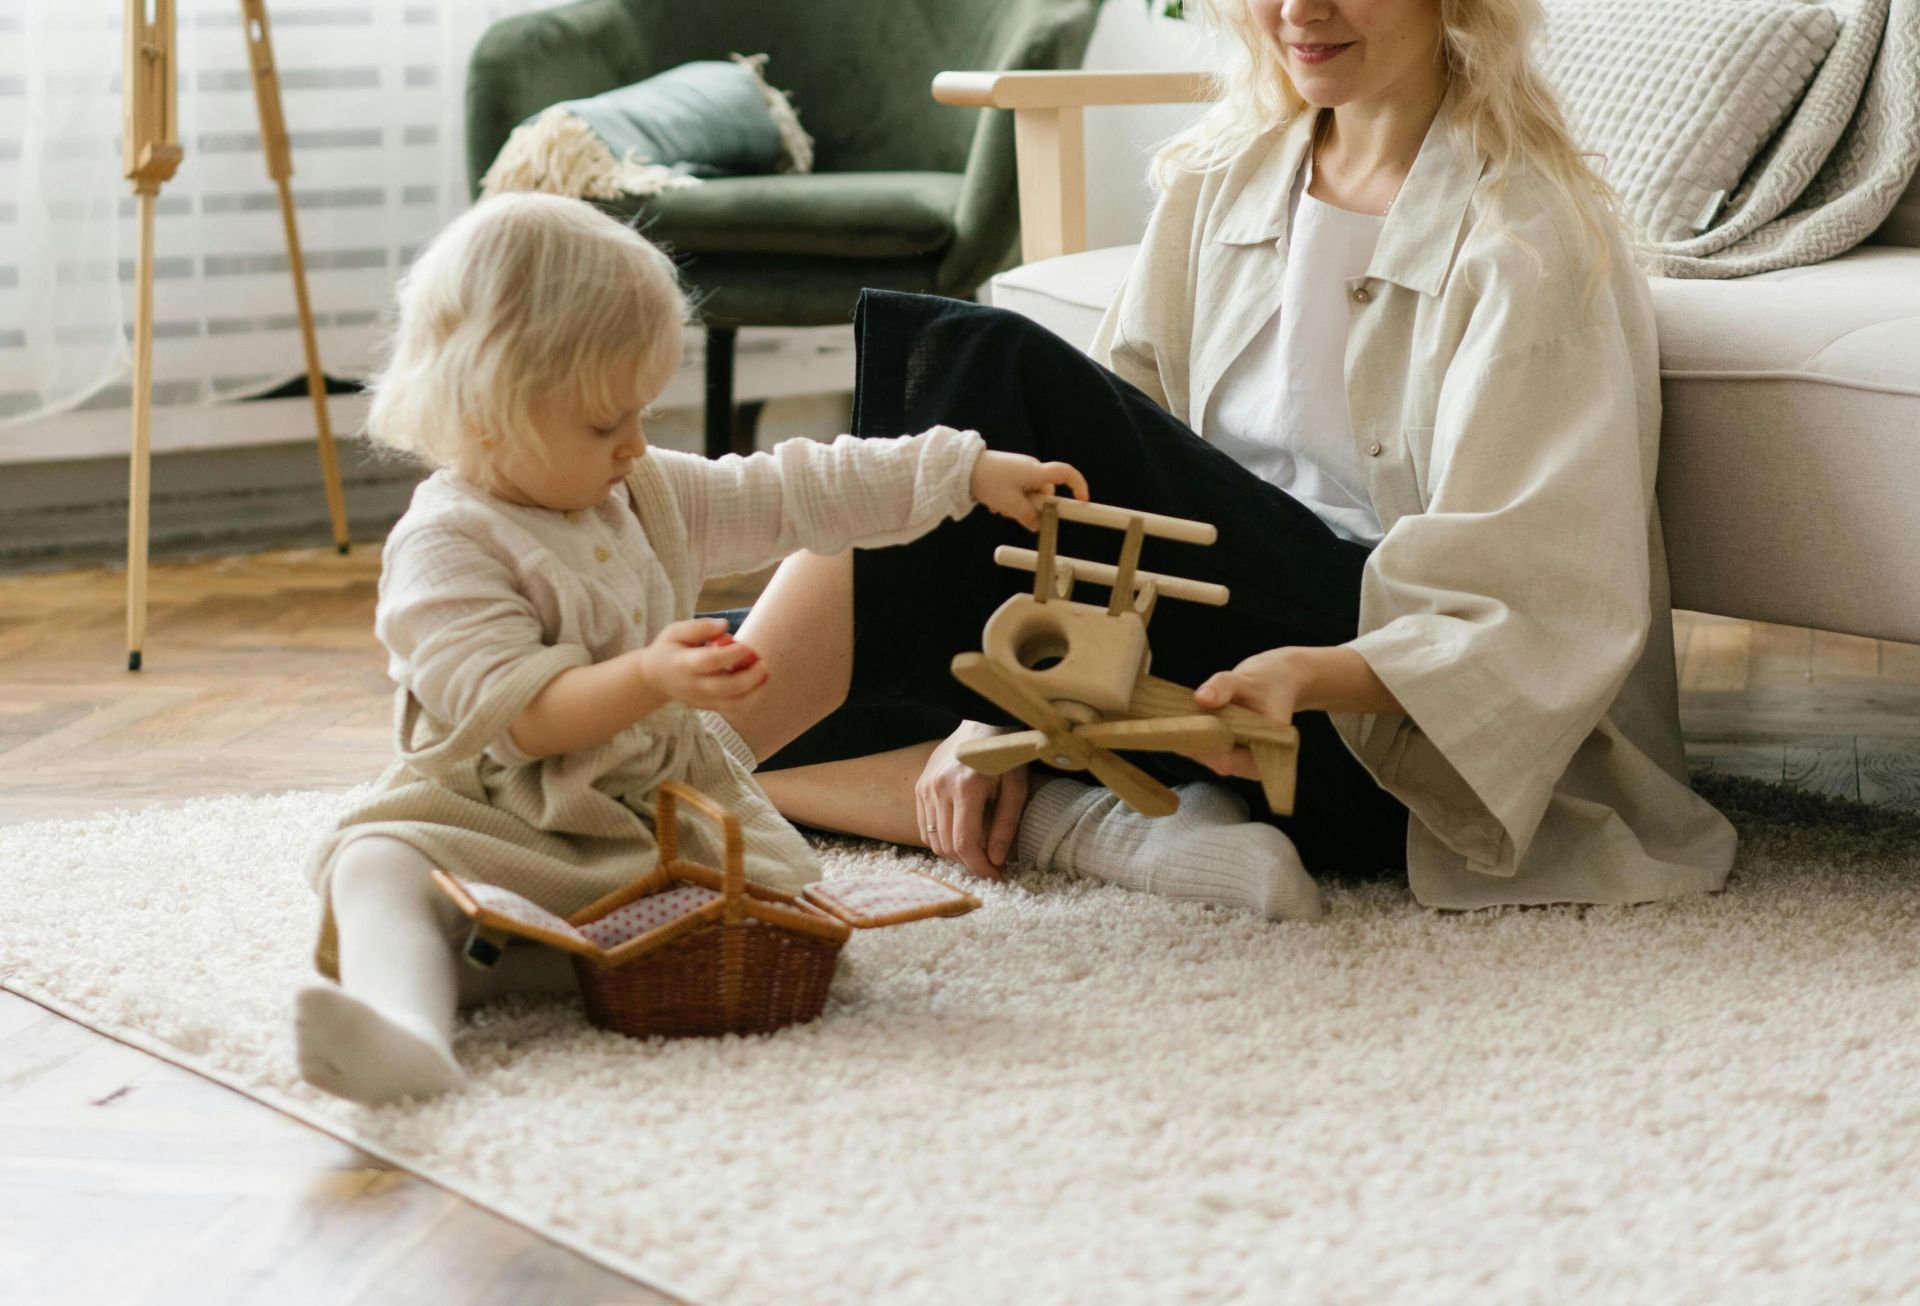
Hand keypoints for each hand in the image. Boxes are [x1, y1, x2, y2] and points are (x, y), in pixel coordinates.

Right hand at [635, 617, 768, 711]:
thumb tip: (724, 626)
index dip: (731, 655)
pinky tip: (757, 682)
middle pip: (725, 688)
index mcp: (683, 664)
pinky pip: (734, 709)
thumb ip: (699, 627)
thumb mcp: (676, 631)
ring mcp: (702, 699)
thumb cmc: (669, 649)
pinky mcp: (709, 707)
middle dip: (749, 677)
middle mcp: (693, 685)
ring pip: (733, 704)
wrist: (655, 678)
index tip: (747, 646)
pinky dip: (751, 697)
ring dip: (755, 690)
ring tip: (764, 672)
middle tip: (762, 662)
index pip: (710, 661)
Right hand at [914, 719, 1029, 880]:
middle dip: (969, 863)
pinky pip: (925, 826)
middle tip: (990, 867)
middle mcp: (939, 788)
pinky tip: (960, 836)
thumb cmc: (1005, 756)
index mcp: (966, 788)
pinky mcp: (920, 786)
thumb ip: (1004, 827)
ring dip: (954, 853)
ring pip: (933, 839)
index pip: (964, 844)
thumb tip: (995, 861)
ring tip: (976, 851)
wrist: (983, 724)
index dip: (979, 867)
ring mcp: (925, 787)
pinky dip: (941, 838)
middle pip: (946, 846)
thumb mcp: (1015, 790)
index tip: (996, 877)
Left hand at [968, 449, 1089, 529]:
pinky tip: (994, 502)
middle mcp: (1032, 469)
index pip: (1066, 474)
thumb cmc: (989, 480)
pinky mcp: (1010, 474)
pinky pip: (1018, 492)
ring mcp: (1021, 471)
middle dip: (1033, 507)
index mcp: (1036, 471)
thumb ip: (1027, 516)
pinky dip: (1010, 500)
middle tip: (1013, 512)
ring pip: (1029, 496)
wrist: (962, 467)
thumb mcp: (1009, 504)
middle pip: (1045, 493)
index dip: (1078, 486)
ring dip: (1017, 506)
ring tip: (999, 505)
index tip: (1082, 502)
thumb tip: (1038, 525)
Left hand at [1188, 648, 1304, 779]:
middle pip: (1211, 759)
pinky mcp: (1228, 752)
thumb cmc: (1268, 680)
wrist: (1279, 680)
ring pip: (1205, 754)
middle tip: (1171, 715)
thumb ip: (1223, 687)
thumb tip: (1201, 698)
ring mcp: (1238, 760)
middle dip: (1191, 739)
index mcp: (1265, 756)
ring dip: (1190, 735)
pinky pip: (1205, 747)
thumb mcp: (1246, 679)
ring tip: (1177, 714)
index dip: (1201, 745)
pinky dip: (1194, 733)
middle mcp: (1251, 765)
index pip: (1225, 761)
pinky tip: (1184, 717)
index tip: (1180, 725)